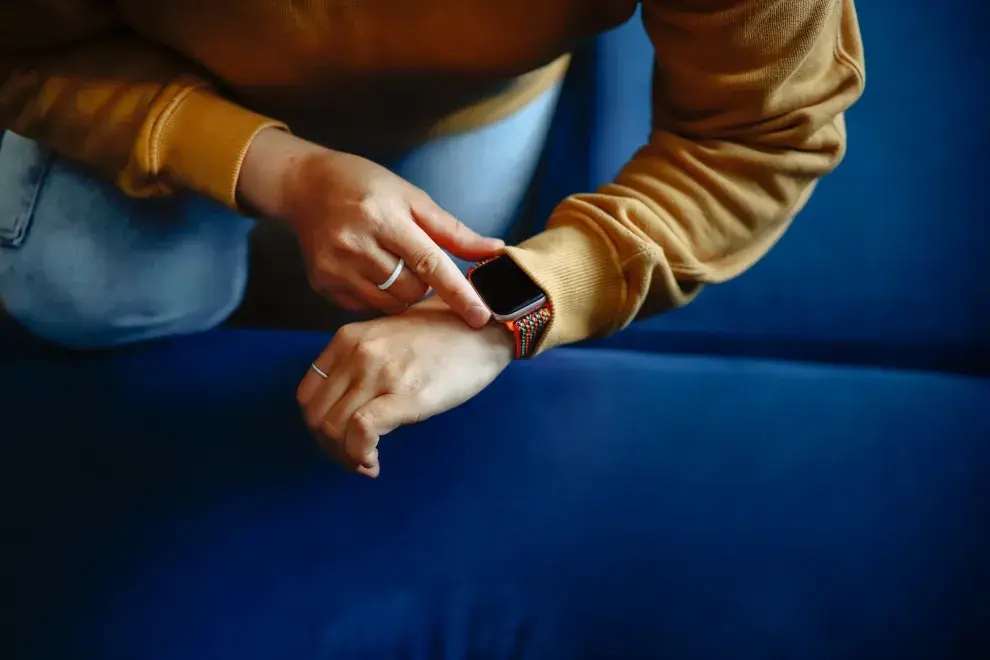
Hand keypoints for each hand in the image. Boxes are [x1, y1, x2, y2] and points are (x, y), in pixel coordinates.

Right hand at [237, 128, 501, 327]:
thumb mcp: (411, 197)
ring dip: (402, 292)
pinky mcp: (322, 284)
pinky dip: (377, 295)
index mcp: (384, 218)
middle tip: (413, 259)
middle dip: (424, 283)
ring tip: (391, 263)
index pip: (430, 263)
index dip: (459, 292)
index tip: (481, 316)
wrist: (306, 185)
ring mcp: (336, 268)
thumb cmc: (366, 187)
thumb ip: (452, 231)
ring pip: (391, 304)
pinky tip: (368, 269)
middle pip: (412, 290)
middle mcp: (356, 245)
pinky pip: (367, 307)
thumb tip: (494, 250)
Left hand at [296, 298, 514, 477]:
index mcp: (348, 339)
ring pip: (334, 429)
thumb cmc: (444, 334)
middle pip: (317, 417)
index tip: (340, 441)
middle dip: (330, 448)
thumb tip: (348, 409)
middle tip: (354, 459)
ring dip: (345, 457)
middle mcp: (357, 353)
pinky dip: (360, 455)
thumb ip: (361, 363)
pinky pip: (362, 432)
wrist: (486, 327)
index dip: (319, 427)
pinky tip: (374, 463)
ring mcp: (380, 373)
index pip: (308, 395)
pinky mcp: (406, 395)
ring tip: (367, 463)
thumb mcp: (388, 337)